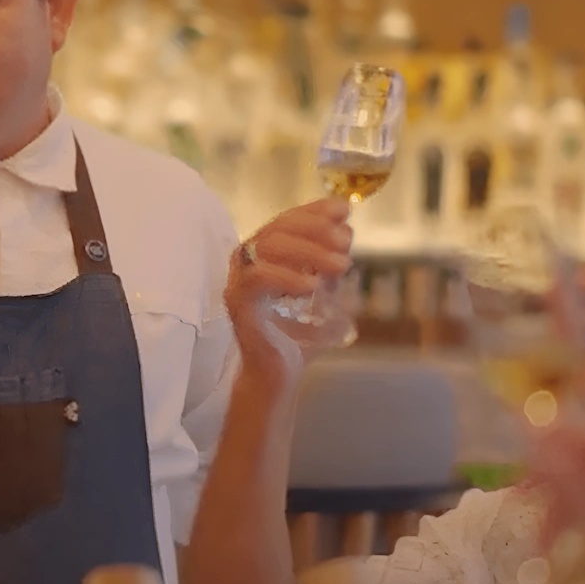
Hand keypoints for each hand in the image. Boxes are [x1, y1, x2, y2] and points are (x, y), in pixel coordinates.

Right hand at [224, 199, 353, 372]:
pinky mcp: (238, 305)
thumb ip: (330, 262)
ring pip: (267, 247)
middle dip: (316, 229)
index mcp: (264, 255)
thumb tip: (346, 230)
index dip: (313, 210)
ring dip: (309, 251)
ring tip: (341, 265)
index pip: (286, 220)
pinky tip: (311, 286)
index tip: (343, 210)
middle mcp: (246, 263)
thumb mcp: (322, 290)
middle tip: (346, 242)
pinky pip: (257, 278)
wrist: (280, 373)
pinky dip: (286, 277)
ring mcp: (239, 282)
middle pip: (277, 229)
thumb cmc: (298, 334)